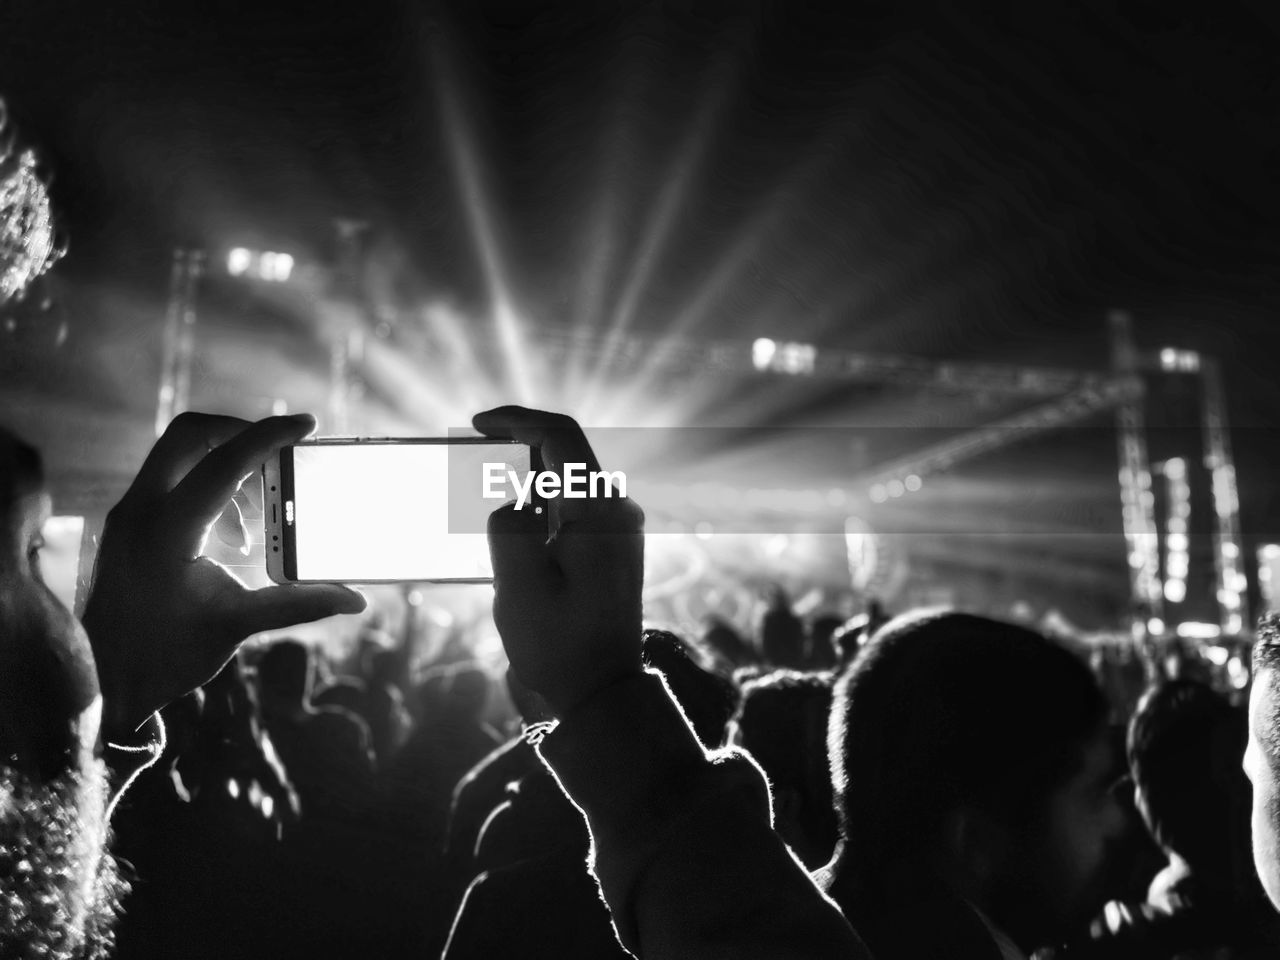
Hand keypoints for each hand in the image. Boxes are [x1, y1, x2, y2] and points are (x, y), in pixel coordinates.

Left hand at [82, 412, 364, 736]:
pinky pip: (170, 478)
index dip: (269, 436)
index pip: (224, 463)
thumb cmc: (166, 656)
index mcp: (166, 532)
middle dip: (242, 433)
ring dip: (227, 463)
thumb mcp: (236, 627)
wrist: (103, 682)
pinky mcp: (127, 523)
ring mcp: (127, 514)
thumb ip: (298, 604)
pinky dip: (208, 485)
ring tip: (259, 513)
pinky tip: (231, 535)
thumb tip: (355, 599)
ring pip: (178, 452)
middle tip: (283, 455)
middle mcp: (139, 512)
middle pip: (191, 434)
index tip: (307, 425)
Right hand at [474, 407, 644, 716]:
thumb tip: (516, 500)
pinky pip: (573, 507)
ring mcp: (620, 528)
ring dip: (526, 479)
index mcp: (600, 512)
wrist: (602, 691)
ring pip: (568, 481)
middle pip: (565, 454)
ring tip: (482, 495)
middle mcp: (619, 511)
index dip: (516, 420)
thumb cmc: (561, 646)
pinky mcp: (613, 546)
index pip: (561, 437)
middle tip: (471, 457)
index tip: (477, 424)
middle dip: (516, 448)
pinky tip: (510, 523)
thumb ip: (509, 525)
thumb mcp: (518, 586)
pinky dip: (540, 503)